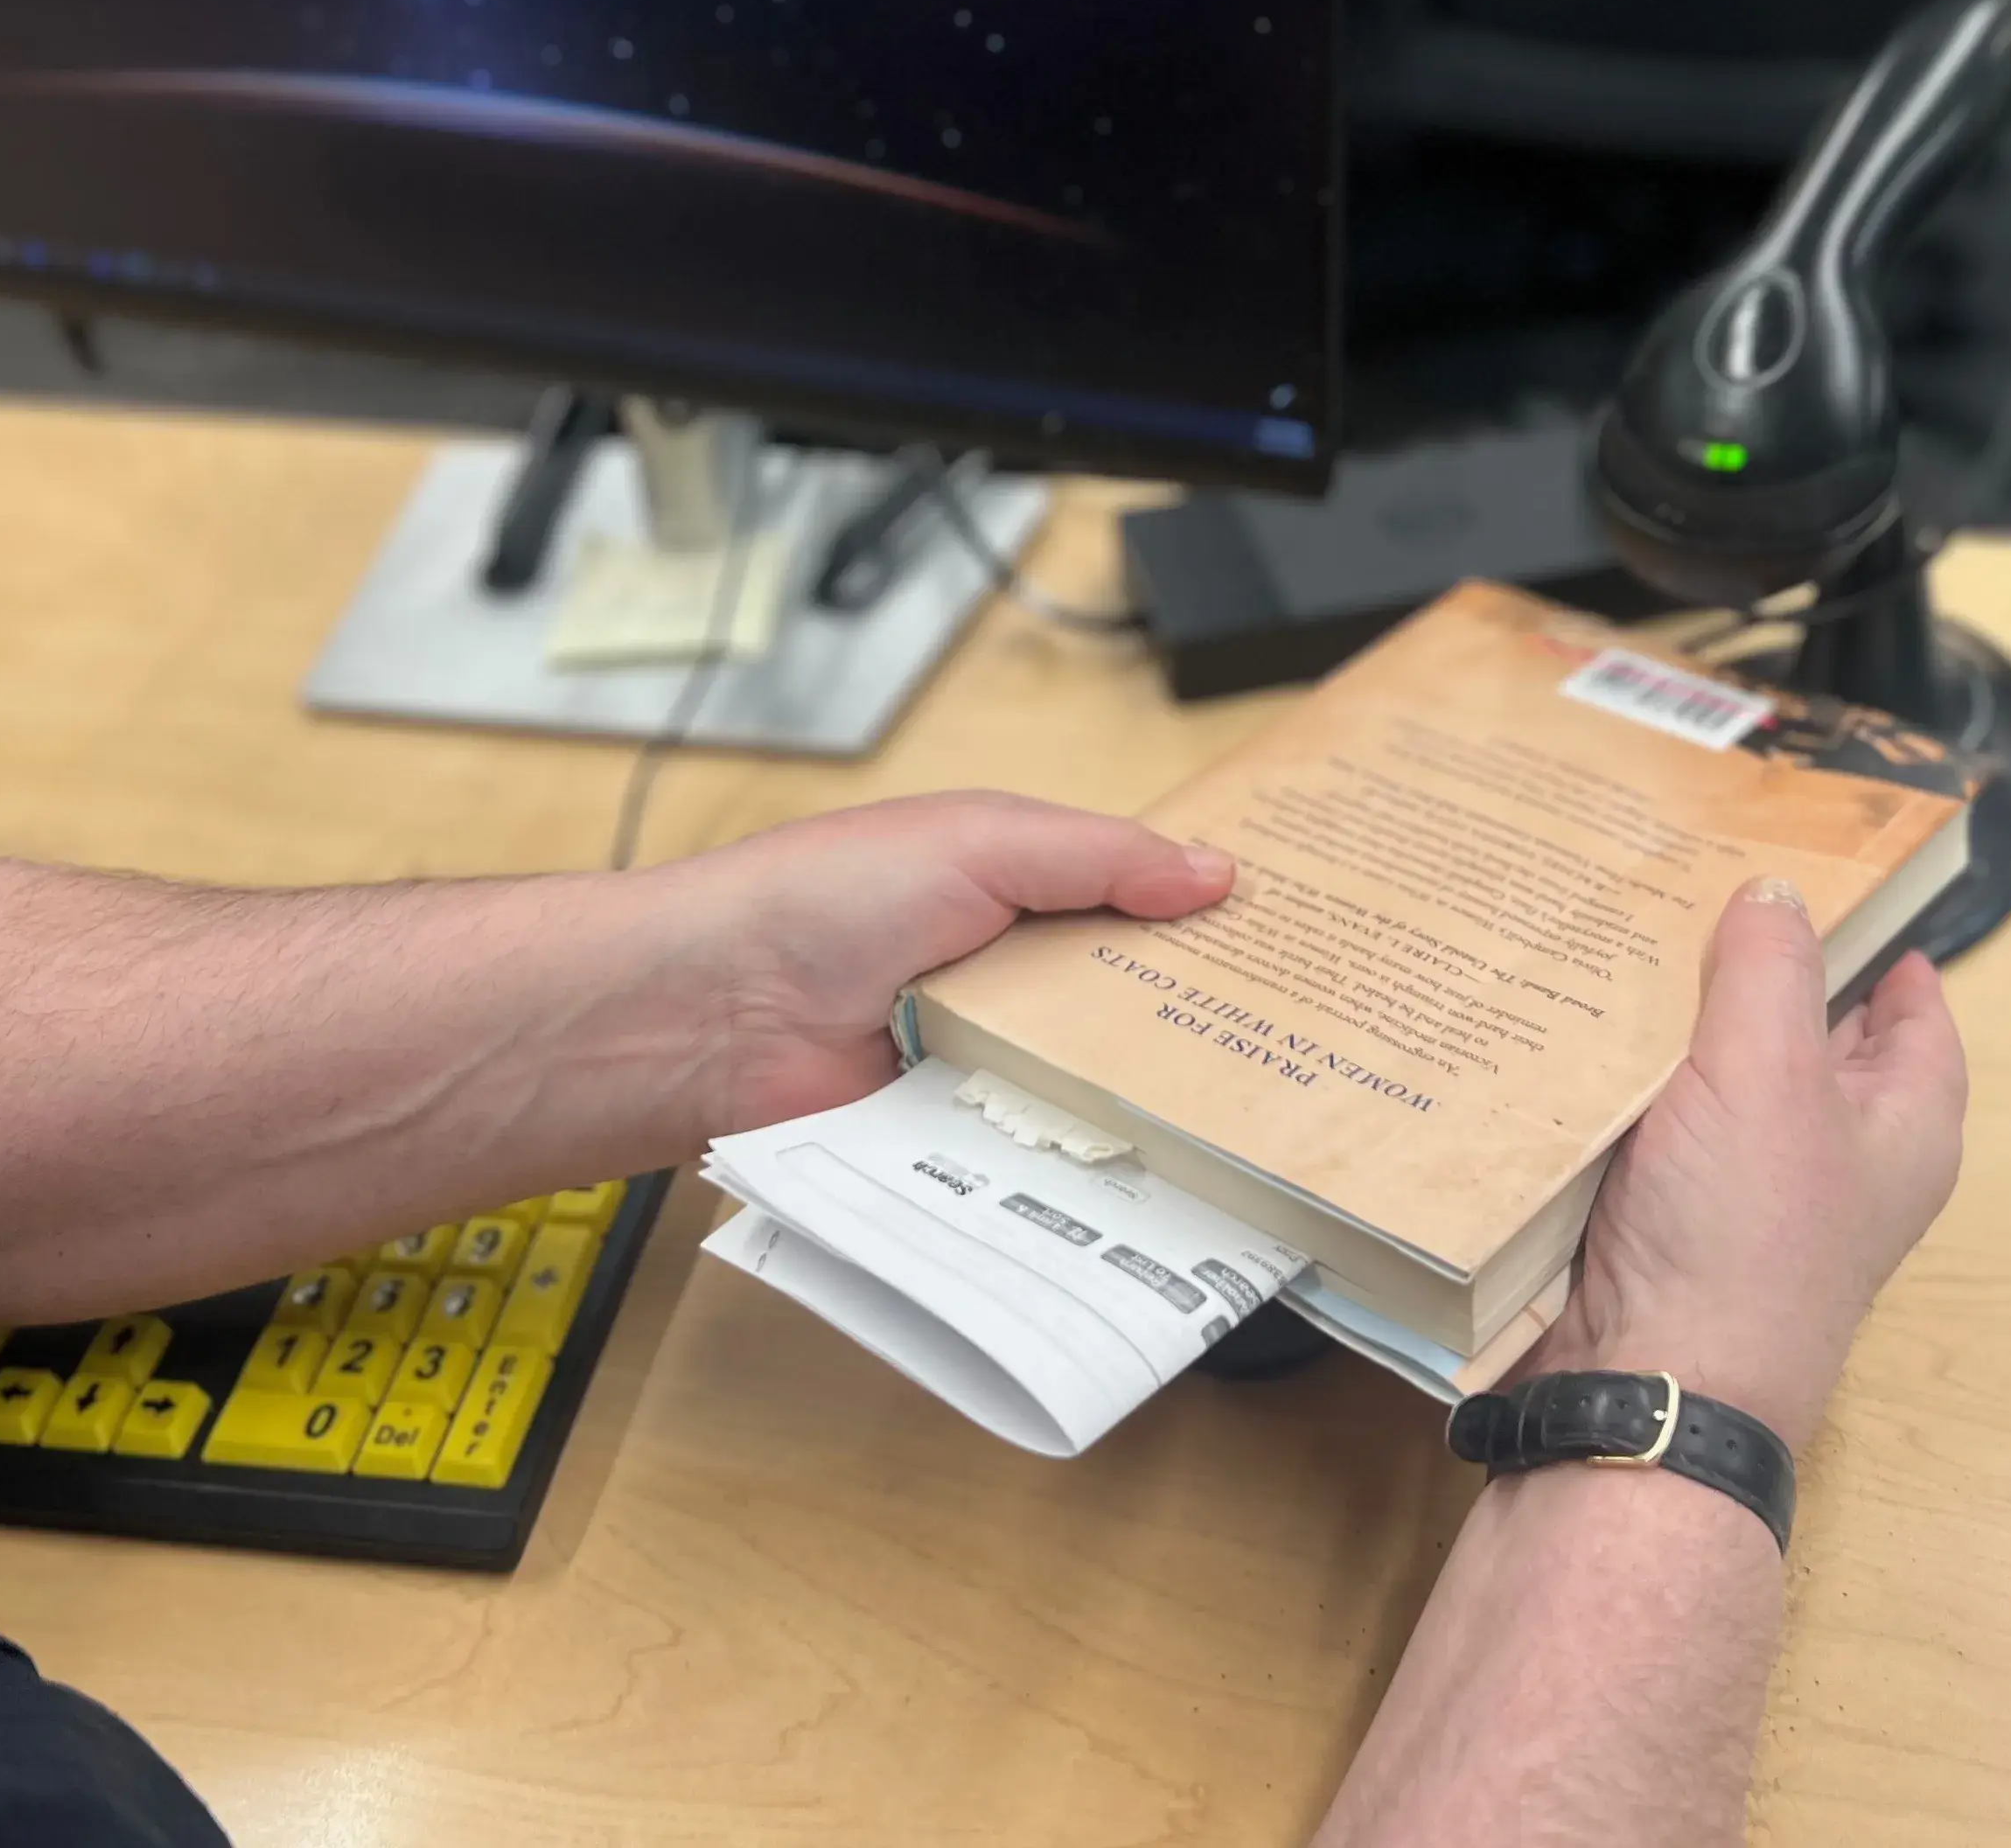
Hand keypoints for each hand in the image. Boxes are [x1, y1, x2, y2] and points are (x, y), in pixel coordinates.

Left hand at [654, 791, 1233, 1132]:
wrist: (712, 1013)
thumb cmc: (819, 899)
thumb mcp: (979, 839)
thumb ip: (1100, 857)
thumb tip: (1212, 875)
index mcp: (1010, 888)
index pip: (1131, 906)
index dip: (1200, 925)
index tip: (1289, 951)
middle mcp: (1000, 974)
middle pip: (1126, 1005)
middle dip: (1196, 1024)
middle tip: (1298, 1046)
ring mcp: (979, 1059)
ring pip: (1091, 1086)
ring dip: (1144, 1100)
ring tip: (1252, 1120)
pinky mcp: (952, 1135)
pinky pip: (1035, 1152)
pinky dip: (1078, 1158)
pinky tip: (1150, 1171)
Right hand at [1529, 876, 1968, 1445]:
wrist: (1649, 1388)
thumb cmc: (1742, 1244)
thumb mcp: (1770, 1075)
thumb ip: (1773, 968)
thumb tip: (1776, 889)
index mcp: (1902, 1122)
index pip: (1914, 1006)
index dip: (1878, 937)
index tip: (1820, 872)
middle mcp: (1837, 1157)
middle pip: (1807, 1032)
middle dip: (1755, 966)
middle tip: (1694, 882)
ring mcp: (1751, 1191)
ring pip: (1719, 1076)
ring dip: (1672, 1023)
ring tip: (1619, 936)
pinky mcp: (1672, 1217)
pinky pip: (1651, 1124)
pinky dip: (1619, 1081)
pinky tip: (1573, 1030)